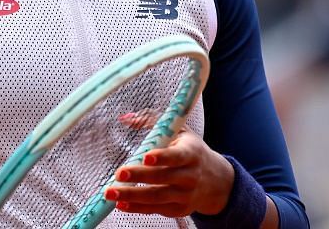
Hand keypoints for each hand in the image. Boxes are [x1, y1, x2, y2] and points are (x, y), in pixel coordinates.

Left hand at [104, 128, 234, 216]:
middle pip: (163, 177)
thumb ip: (151, 120)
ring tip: (111, 193)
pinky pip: (156, 209)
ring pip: (157, 197)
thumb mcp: (179, 131)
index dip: (163, 157)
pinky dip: (137, 208)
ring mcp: (185, 195)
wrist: (217, 181)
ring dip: (132, 195)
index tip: (146, 157)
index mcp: (191, 153)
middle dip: (139, 176)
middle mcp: (190, 176)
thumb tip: (125, 118)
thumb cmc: (190, 150)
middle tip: (118, 174)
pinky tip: (120, 204)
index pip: (178, 156)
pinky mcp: (179, 209)